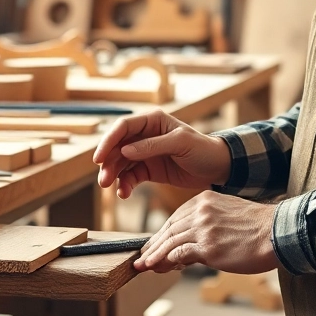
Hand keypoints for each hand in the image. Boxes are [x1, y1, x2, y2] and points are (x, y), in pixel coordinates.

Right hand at [94, 110, 230, 198]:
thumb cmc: (203, 149)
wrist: (217, 168)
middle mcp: (145, 135)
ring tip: (112, 190)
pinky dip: (124, 185)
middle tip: (104, 181)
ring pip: (120, 163)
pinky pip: (130, 176)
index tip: (99, 158)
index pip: (123, 127)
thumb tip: (125, 150)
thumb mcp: (180, 143)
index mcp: (152, 121)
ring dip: (114, 176)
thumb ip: (153, 146)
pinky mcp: (148, 170)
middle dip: (108, 163)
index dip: (108, 141)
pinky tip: (124, 194)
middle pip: (117, 147)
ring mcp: (145, 153)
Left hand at [135, 190, 278, 273]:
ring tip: (144, 265)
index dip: (162, 233)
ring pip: (170, 242)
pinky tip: (159, 268)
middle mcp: (201, 211)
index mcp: (205, 200)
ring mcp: (203, 228)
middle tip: (142, 257)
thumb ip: (208, 225)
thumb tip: (192, 246)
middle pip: (169, 228)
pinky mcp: (208, 246)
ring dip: (155, 255)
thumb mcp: (228, 215)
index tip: (154, 243)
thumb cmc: (259, 228)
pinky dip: (166, 262)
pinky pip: (179, 254)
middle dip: (153, 244)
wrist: (277, 233)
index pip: (176, 217)